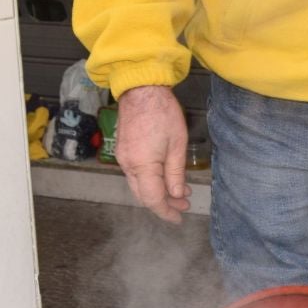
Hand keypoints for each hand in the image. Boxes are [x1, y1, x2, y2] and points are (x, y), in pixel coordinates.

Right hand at [114, 85, 191, 222]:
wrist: (141, 90)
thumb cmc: (162, 113)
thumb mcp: (177, 145)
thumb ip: (176, 173)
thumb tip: (177, 195)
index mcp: (142, 165)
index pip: (153, 199)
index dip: (166, 211)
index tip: (179, 218)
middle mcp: (128, 165)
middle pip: (144, 195)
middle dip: (164, 203)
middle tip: (183, 204)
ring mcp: (123, 158)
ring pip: (139, 185)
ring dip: (158, 191)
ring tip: (179, 191)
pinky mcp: (123, 151)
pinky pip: (135, 174)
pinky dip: (150, 180)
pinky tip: (165, 177)